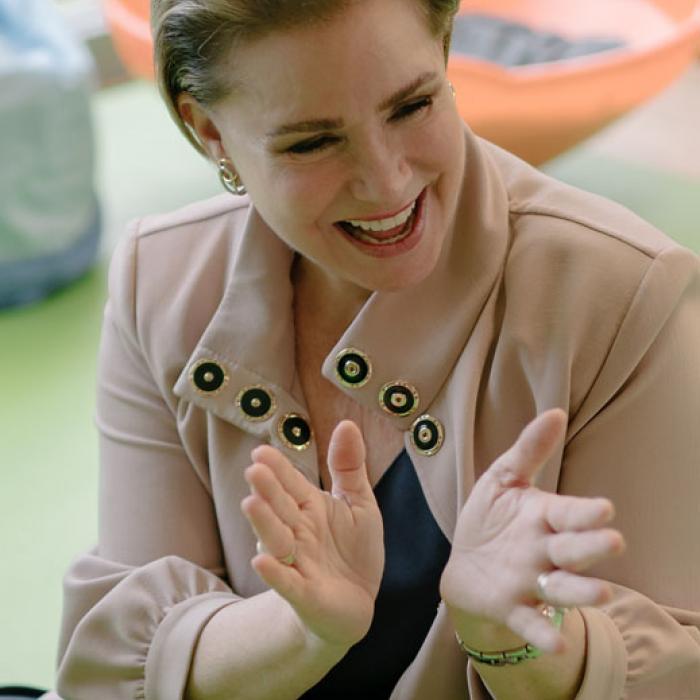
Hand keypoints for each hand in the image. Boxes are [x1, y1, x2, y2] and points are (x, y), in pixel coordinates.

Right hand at [241, 420, 383, 647]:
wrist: (356, 602)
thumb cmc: (353, 550)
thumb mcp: (359, 503)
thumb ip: (349, 467)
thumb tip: (347, 423)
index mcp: (309, 506)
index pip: (291, 484)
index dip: (278, 468)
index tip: (261, 450)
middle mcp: (297, 531)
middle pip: (279, 507)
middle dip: (267, 490)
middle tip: (254, 470)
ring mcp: (298, 562)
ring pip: (277, 539)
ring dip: (264, 523)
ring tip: (251, 504)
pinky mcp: (304, 593)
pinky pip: (287, 581)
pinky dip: (274, 572)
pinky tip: (262, 559)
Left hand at [440, 409, 625, 653]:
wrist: (465, 563)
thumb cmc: (490, 519)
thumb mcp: (503, 480)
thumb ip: (528, 450)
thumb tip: (555, 412)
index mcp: (544, 517)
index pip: (569, 513)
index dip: (584, 512)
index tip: (604, 508)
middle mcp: (545, 551)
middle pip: (572, 550)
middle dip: (590, 546)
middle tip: (611, 541)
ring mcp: (531, 582)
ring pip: (561, 588)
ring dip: (580, 591)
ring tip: (601, 592)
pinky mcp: (512, 607)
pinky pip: (529, 622)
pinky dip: (541, 632)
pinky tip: (552, 641)